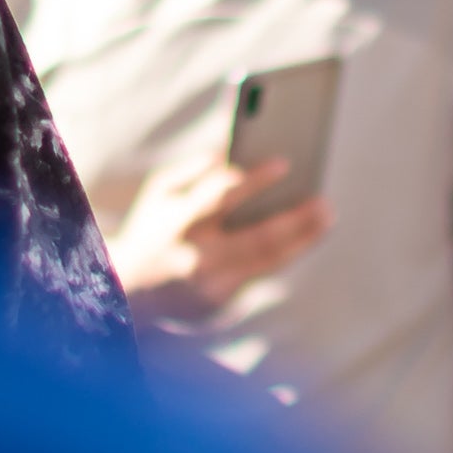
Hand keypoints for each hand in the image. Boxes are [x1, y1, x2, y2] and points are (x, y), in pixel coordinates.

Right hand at [108, 156, 330, 323]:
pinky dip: (286, 254)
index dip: (253, 180)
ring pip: (266, 261)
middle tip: (323, 202)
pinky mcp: (219, 300)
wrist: (126, 290)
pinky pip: (261, 273)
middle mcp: (196, 254)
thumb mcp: (158, 193)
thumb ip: (191, 170)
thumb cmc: (150, 229)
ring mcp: (210, 282)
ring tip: (325, 219)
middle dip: (294, 221)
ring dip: (301, 240)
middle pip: (255, 238)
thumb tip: (229, 151)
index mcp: (178, 220)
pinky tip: (307, 237)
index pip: (220, 196)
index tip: (285, 163)